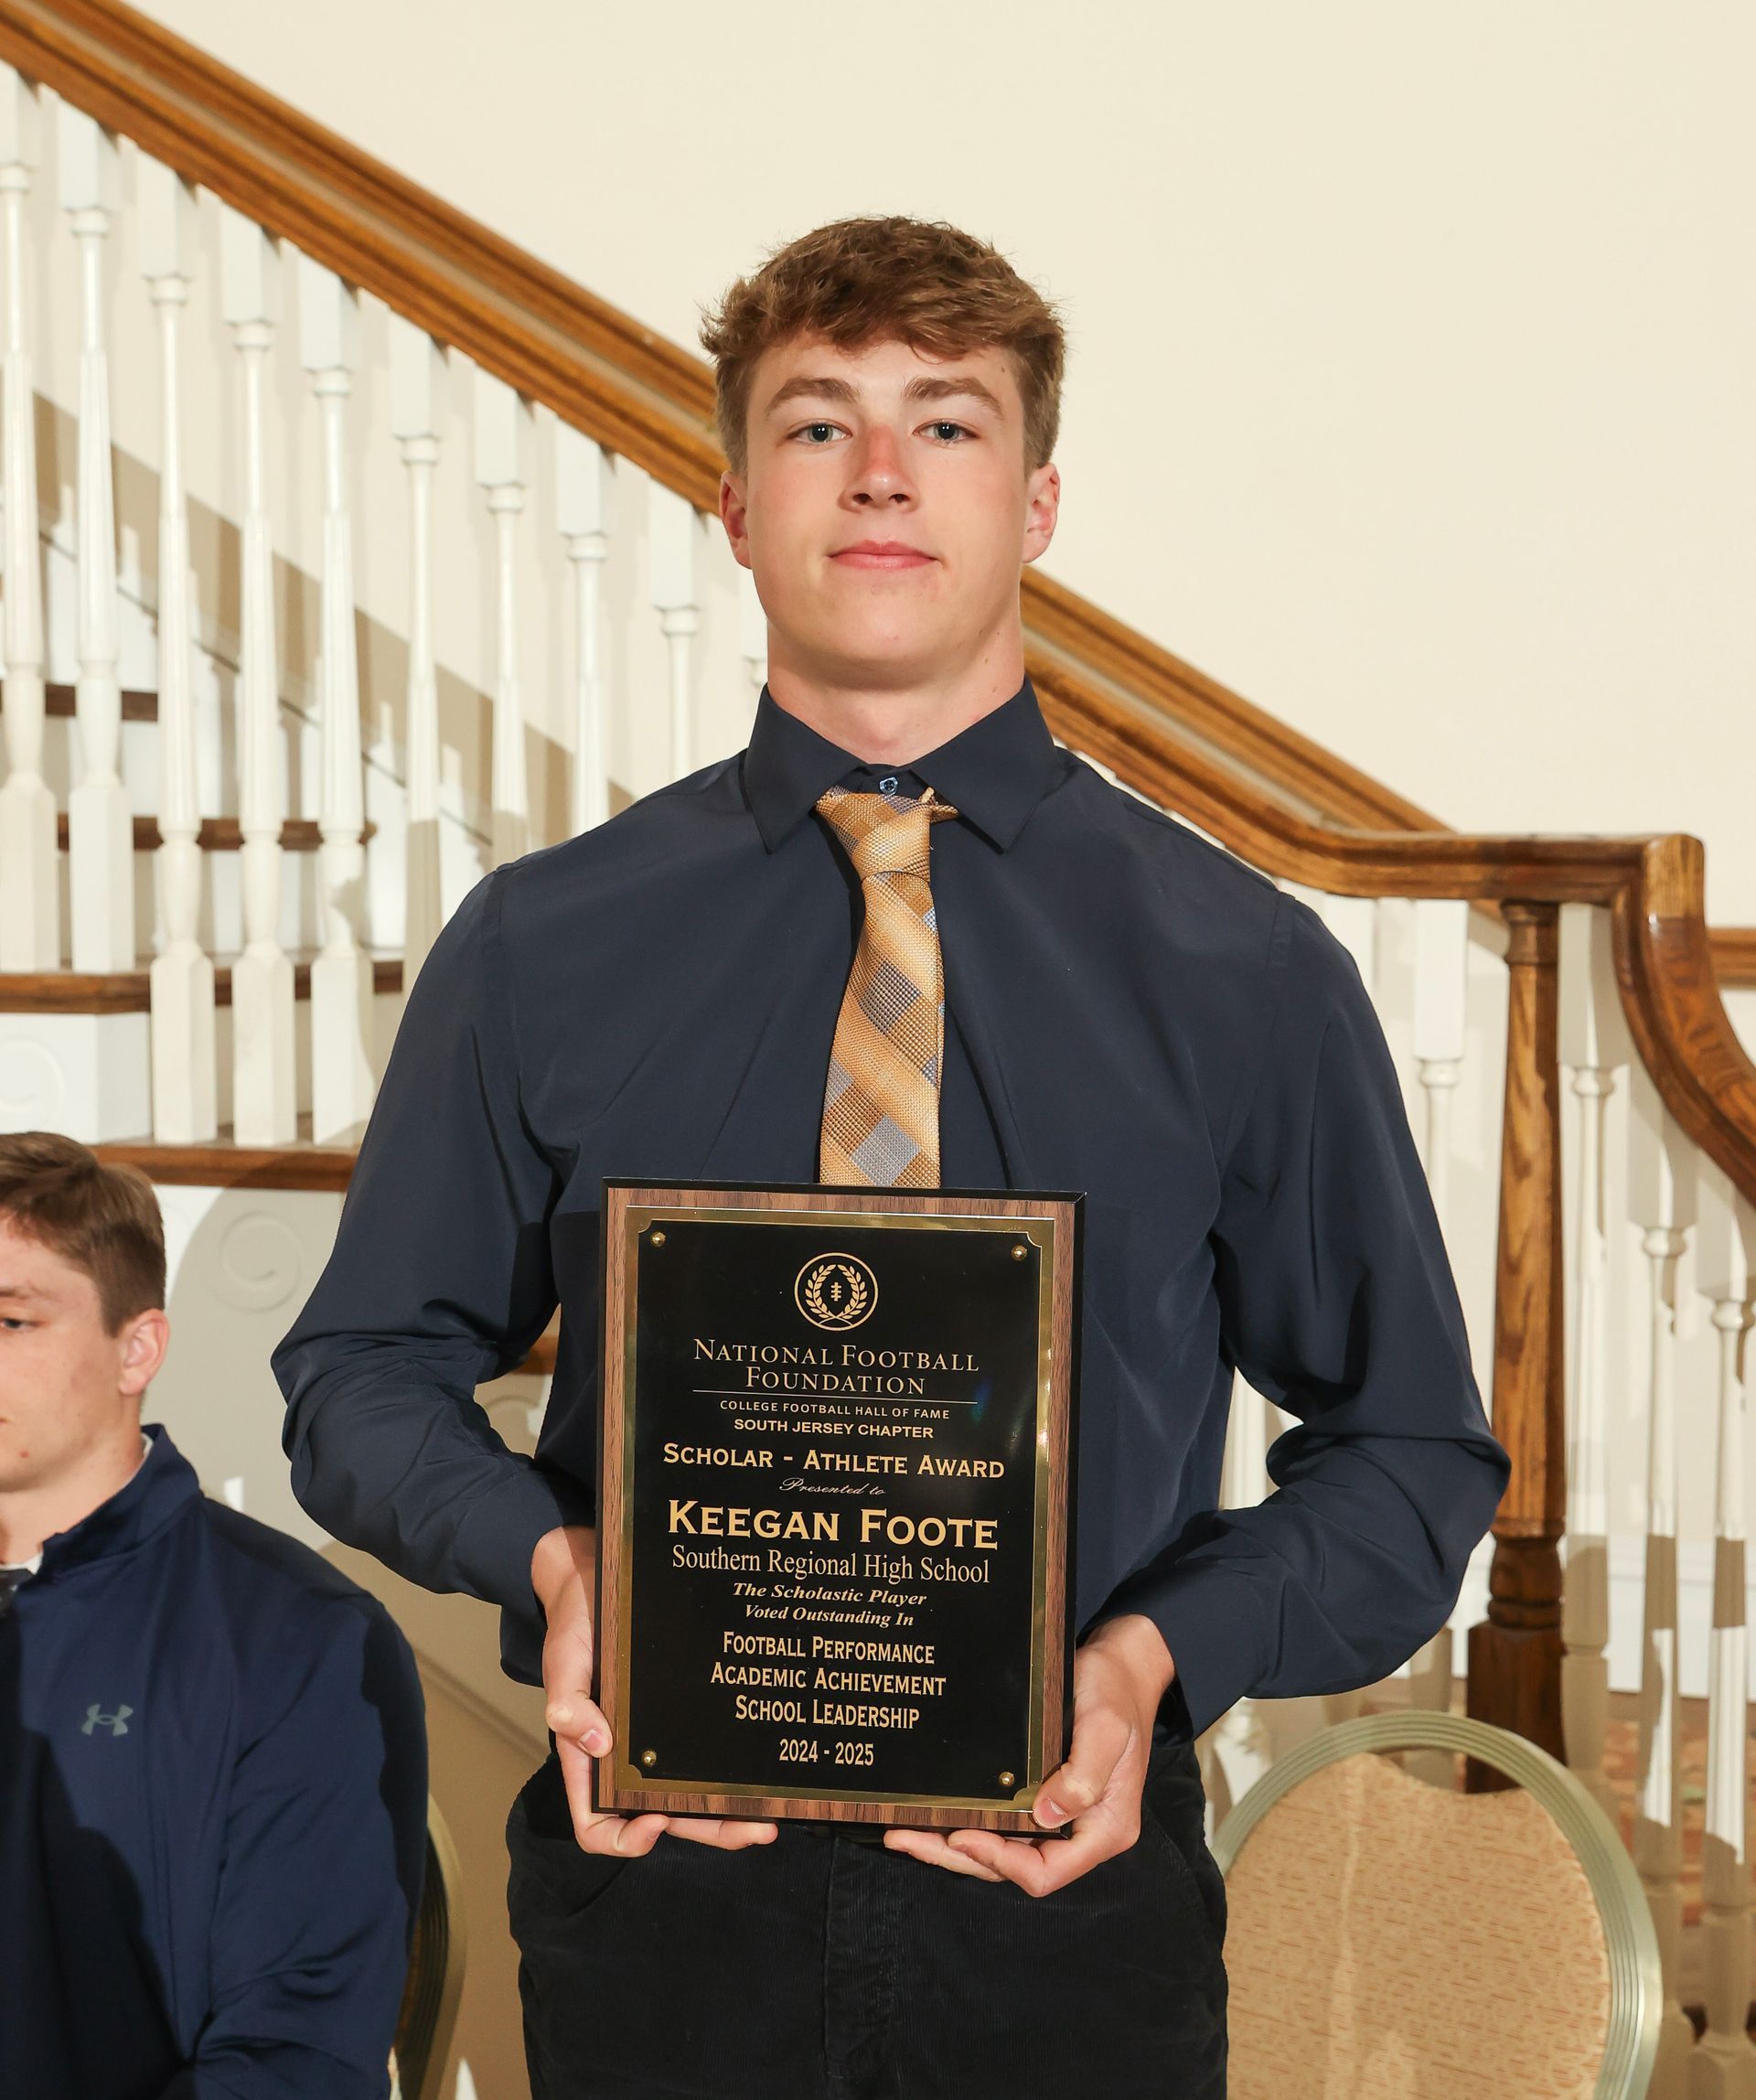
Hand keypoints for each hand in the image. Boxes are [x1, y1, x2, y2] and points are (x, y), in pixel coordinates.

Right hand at [531, 1524, 777, 1857]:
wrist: (597, 1583)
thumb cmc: (575, 1628)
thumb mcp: (564, 1660)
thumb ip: (568, 1700)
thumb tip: (594, 1741)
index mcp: (589, 1761)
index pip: (598, 1826)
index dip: (625, 1839)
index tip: (655, 1819)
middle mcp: (627, 1762)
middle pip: (664, 1820)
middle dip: (709, 1832)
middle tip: (756, 1831)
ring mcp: (659, 1745)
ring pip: (693, 1797)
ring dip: (730, 1814)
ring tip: (772, 1817)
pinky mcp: (684, 1719)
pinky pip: (706, 1758)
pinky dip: (732, 1773)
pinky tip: (764, 1771)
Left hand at [883, 1613, 1175, 1894]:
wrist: (1119, 1666)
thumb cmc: (1115, 1693)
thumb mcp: (1105, 1728)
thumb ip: (1084, 1775)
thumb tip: (1045, 1816)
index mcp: (1102, 1829)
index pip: (1047, 1871)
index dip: (1001, 1862)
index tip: (962, 1835)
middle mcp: (1078, 1833)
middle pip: (1014, 1867)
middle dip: (959, 1856)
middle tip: (905, 1839)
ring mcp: (1057, 1817)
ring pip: (1001, 1849)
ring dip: (952, 1845)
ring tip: (902, 1834)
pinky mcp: (1039, 1797)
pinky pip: (1001, 1823)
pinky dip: (967, 1821)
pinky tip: (929, 1814)